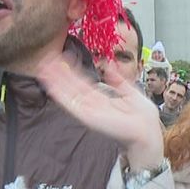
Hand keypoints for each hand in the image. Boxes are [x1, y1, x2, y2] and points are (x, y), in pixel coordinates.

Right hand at [37, 60, 164, 169]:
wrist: (147, 131)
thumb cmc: (142, 117)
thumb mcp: (131, 92)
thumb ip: (118, 80)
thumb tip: (110, 66)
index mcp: (101, 98)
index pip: (82, 81)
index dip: (72, 70)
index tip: (63, 57)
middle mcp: (92, 104)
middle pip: (71, 86)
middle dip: (59, 73)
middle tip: (46, 59)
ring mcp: (88, 110)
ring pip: (67, 93)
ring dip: (55, 81)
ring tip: (43, 68)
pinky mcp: (87, 117)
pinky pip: (71, 104)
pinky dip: (60, 94)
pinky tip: (50, 85)